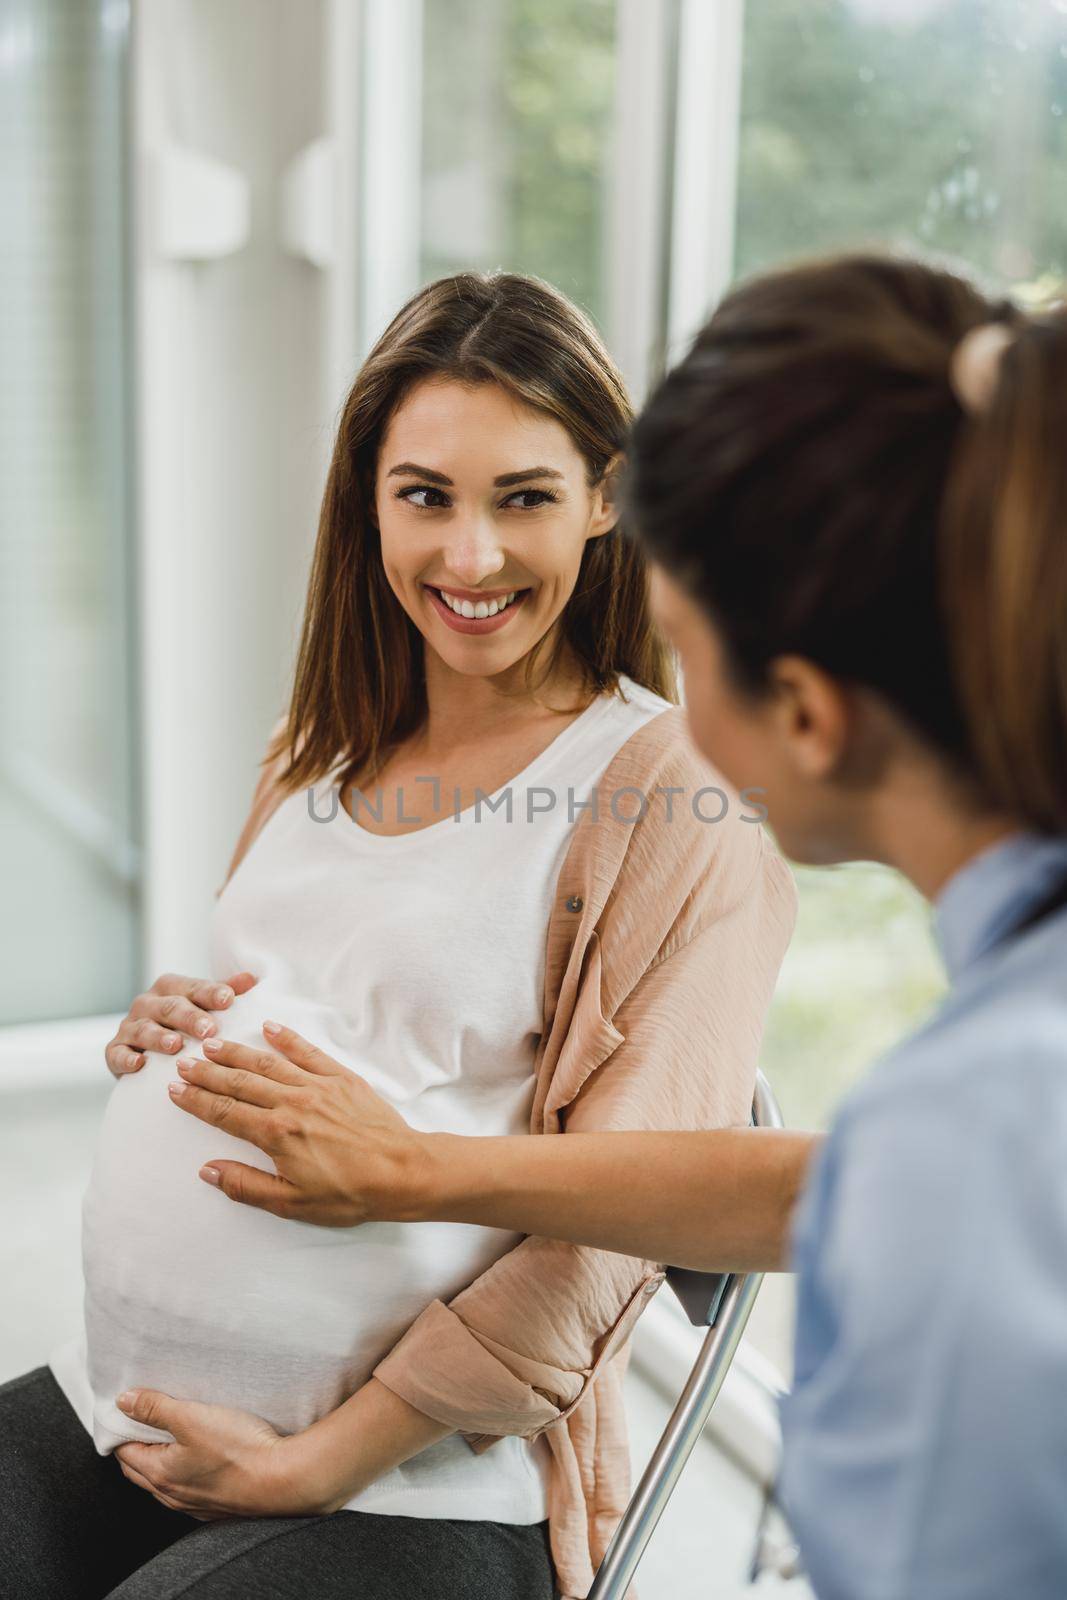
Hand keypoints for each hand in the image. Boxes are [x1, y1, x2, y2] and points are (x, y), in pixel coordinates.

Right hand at [105, 971, 258, 1077]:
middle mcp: (148, 1002)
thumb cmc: (184, 1022)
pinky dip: (126, 1058)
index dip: (210, 992)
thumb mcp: (204, 1004)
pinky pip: (117, 1053)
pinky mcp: (114, 1049)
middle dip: (190, 1018)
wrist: (145, 1048)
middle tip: (208, 1029)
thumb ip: (225, 991)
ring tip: (176, 1045)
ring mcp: (130, 1025)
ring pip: (144, 1028)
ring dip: (159, 1037)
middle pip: (170, 1007)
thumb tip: (252, 979)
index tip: (228, 999)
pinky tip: (139, 1064)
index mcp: (172, 987)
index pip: (193, 987)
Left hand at [112, 1388, 326, 1519]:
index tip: (124, 1412)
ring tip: (172, 1434)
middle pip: (140, 1469)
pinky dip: (184, 1472)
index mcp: (160, 1474)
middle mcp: (173, 1495)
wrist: (281, 1479)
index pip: (124, 1453)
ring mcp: (195, 1504)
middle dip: (136, 1445)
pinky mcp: (217, 1504)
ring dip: (161, 1460)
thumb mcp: (192, 1418)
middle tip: (142, 1420)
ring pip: (164, 1481)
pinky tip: (199, 1457)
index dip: (121, 1431)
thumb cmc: (239, 1450)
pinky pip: (189, 1488)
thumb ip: (155, 1408)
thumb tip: (123, 1401)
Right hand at [168, 1022, 427, 1224]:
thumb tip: (207, 1170)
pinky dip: (288, 1038)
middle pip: (239, 1082)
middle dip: (208, 1072)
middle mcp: (292, 1103)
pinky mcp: (342, 1078)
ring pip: (268, 1063)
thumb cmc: (350, 1194)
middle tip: (184, 1060)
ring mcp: (318, 1086)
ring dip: (237, 1052)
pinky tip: (269, 1027)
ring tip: (213, 1042)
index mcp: (276, 1134)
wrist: (403, 1172)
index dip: (196, 1100)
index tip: (174, 1088)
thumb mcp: (292, 1203)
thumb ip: (246, 1185)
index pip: (224, 1112)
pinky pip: (309, 1052)